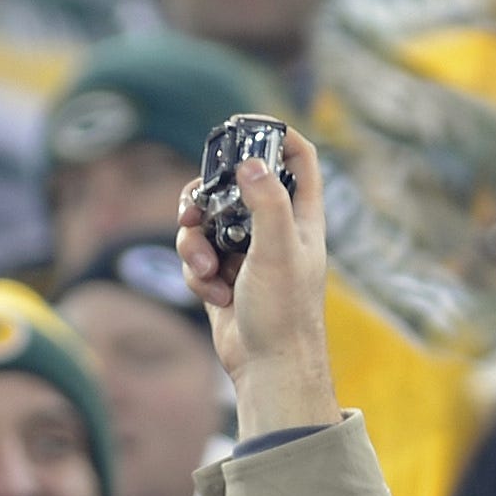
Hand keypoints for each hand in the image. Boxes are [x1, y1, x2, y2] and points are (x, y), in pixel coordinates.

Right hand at [174, 125, 336, 441]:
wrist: (268, 368)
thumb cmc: (285, 312)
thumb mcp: (278, 250)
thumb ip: (267, 203)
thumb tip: (250, 161)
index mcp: (302, 216)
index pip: (299, 158)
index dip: (276, 134)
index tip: (243, 126)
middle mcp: (277, 229)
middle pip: (236, 186)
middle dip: (207, 196)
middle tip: (192, 207)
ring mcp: (248, 253)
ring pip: (208, 223)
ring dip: (195, 244)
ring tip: (204, 269)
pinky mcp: (224, 277)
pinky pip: (197, 257)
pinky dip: (197, 273)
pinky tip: (212, 297)